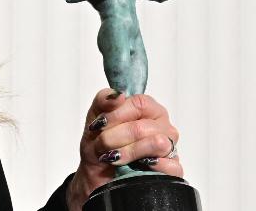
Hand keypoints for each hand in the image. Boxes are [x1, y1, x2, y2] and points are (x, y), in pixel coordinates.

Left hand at [67, 89, 181, 210]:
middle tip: (102, 145)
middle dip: (113, 139)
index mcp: (148, 109)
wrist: (96, 172)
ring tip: (114, 157)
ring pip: (158, 144)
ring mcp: (170, 148)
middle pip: (143, 127)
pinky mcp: (172, 170)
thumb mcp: (94, 117)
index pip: (140, 103)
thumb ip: (104, 100)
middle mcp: (162, 126)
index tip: (99, 126)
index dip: (116, 115)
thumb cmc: (99, 142)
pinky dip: (148, 168)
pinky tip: (135, 167)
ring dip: (127, 153)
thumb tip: (118, 95)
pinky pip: (171, 166)